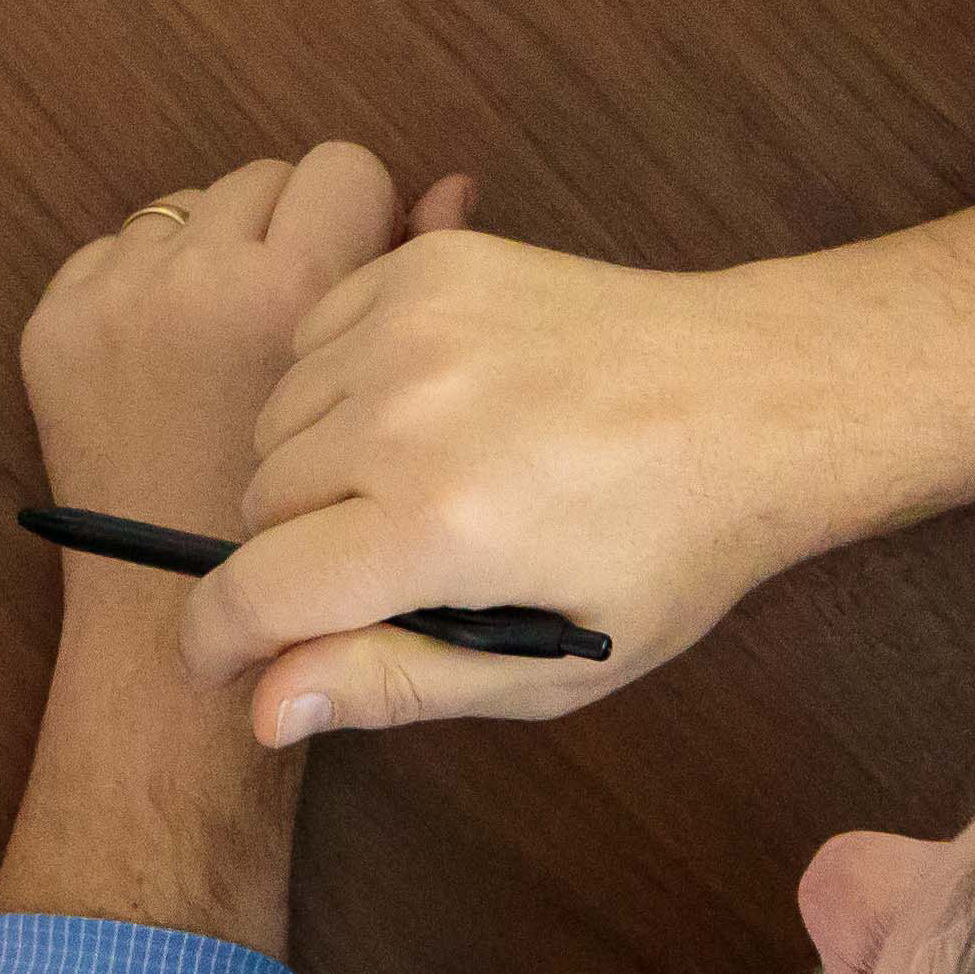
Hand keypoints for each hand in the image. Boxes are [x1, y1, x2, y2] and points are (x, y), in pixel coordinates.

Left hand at [18, 145, 473, 531]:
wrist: (184, 634)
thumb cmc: (326, 551)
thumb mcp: (422, 422)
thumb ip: (430, 284)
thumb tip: (448, 183)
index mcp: (302, 296)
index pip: (343, 170)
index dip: (361, 220)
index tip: (361, 279)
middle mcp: (203, 283)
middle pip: (262, 179)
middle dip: (286, 236)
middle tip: (297, 328)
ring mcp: (118, 304)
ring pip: (187, 210)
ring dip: (217, 258)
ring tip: (241, 351)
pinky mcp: (59, 331)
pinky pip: (115, 251)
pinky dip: (148, 289)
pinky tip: (181, 365)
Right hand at [198, 239, 854, 736]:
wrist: (756, 394)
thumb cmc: (665, 545)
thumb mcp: (555, 662)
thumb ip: (397, 681)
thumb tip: (265, 709)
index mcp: (439, 526)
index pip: (251, 591)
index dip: (218, 642)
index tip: (222, 662)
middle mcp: (407, 413)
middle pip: (259, 503)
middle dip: (299, 551)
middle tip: (393, 565)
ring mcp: (413, 323)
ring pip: (277, 418)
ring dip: (317, 463)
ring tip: (414, 483)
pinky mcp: (428, 264)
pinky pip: (315, 335)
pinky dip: (341, 381)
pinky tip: (423, 407)